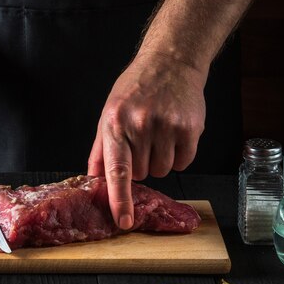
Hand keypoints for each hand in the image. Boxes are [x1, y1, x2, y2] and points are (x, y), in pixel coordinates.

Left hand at [87, 52, 205, 228]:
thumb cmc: (136, 89)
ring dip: (161, 160)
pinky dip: (179, 155)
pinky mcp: (190, 128)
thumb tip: (93, 180)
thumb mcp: (109, 114)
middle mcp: (141, 125)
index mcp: (116, 124)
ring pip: (163, 171)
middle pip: (142, 174)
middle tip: (142, 140)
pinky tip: (174, 134)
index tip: (123, 221)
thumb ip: (101, 150)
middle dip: (141, 165)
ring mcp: (167, 126)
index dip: (120, 199)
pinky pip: (184, 162)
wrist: (170, 62)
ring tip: (159, 134)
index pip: (117, 170)